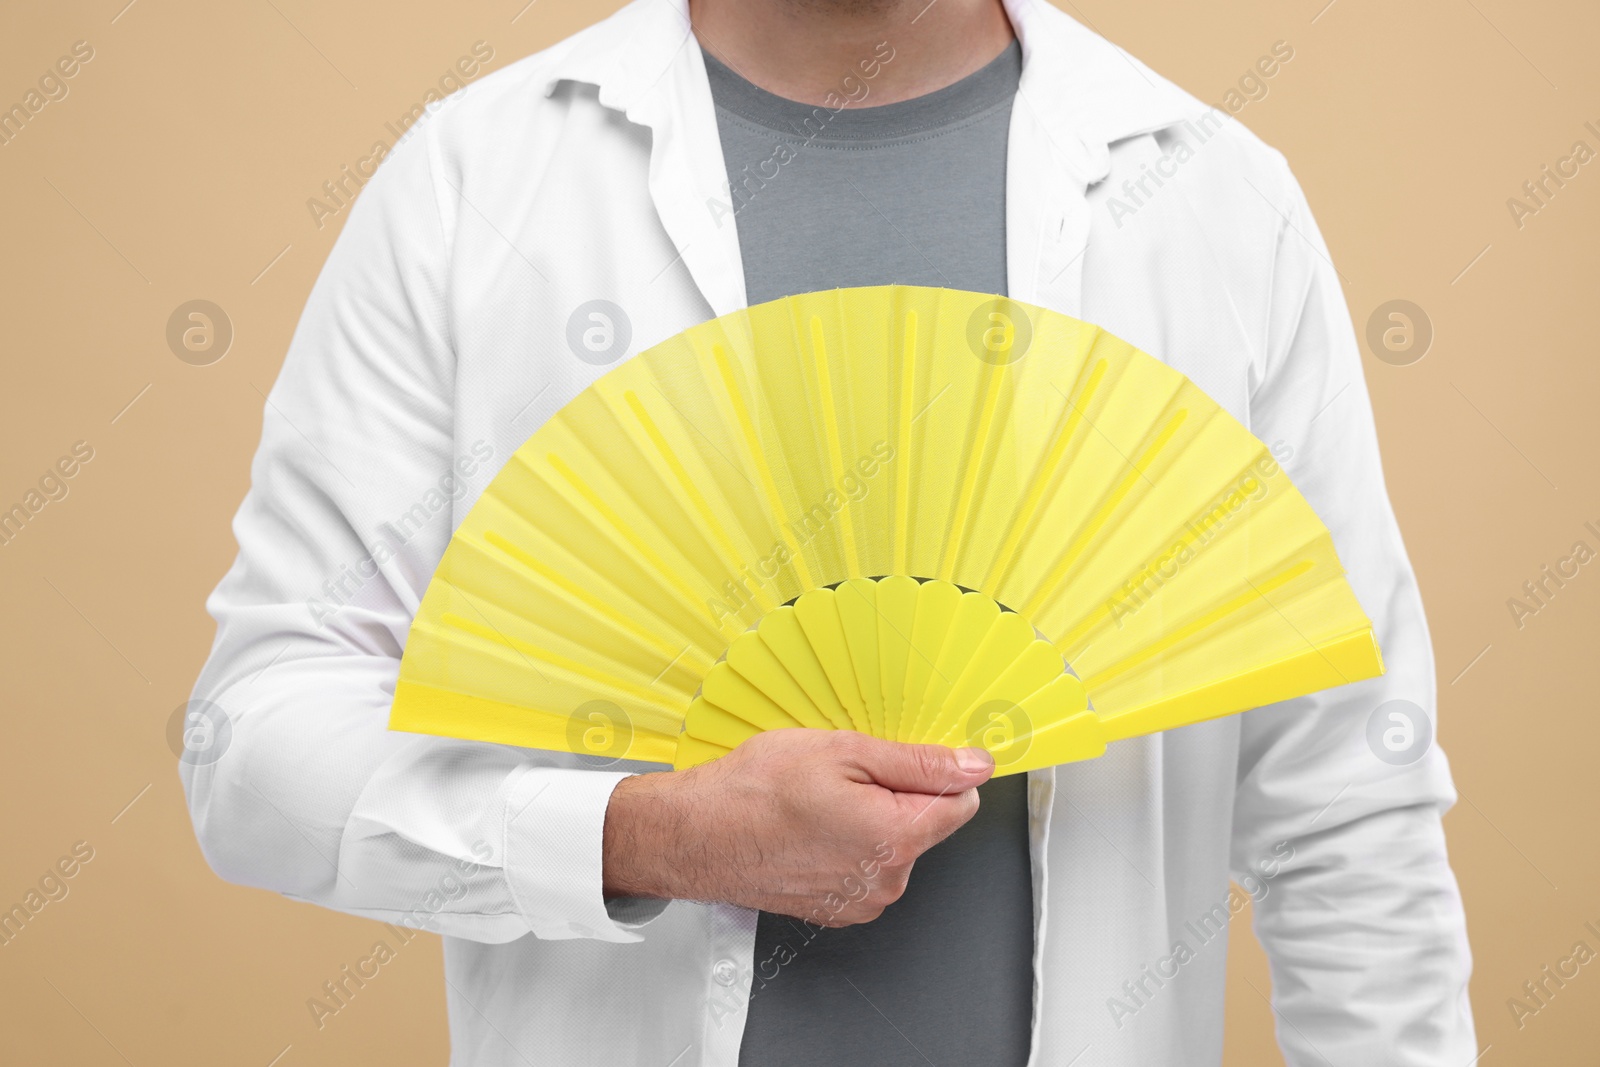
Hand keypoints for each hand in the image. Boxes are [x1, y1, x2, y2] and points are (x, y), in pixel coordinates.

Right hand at [602, 729, 994, 925]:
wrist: (695, 834)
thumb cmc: (755, 791)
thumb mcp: (843, 751)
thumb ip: (918, 762)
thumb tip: (973, 765)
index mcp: (896, 838)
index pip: (962, 802)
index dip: (936, 772)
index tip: (903, 759)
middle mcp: (887, 881)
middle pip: (926, 825)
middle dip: (897, 795)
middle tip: (843, 776)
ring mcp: (862, 901)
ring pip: (895, 847)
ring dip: (871, 821)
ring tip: (819, 803)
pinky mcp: (838, 910)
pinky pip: (866, 869)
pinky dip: (847, 846)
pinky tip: (810, 829)